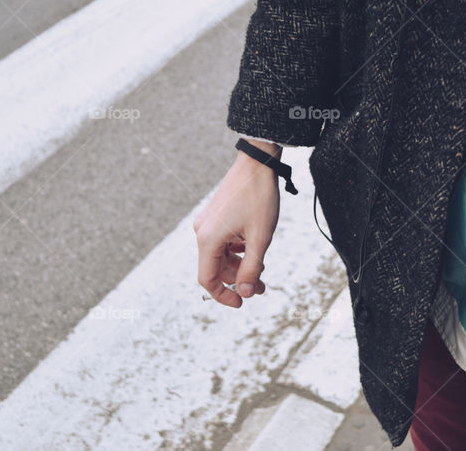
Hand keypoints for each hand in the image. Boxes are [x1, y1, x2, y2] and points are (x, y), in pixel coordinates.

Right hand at [194, 139, 280, 307]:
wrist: (257, 163)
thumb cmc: (259, 198)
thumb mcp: (260, 238)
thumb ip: (252, 269)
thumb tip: (245, 293)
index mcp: (208, 239)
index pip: (207, 279)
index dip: (223, 295)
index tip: (242, 302)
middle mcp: (202, 232)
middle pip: (216, 268)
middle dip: (238, 279)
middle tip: (262, 287)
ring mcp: (208, 222)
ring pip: (221, 255)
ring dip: (240, 265)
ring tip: (263, 269)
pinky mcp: (216, 215)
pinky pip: (223, 241)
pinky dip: (237, 250)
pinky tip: (254, 248)